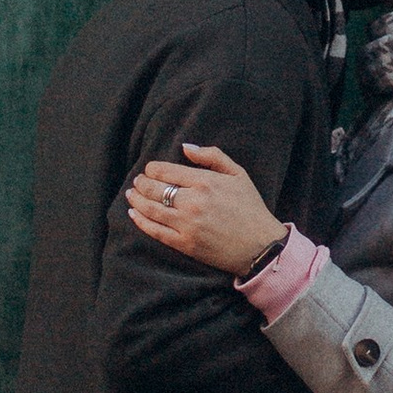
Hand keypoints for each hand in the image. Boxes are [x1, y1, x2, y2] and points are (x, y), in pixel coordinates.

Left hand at [124, 142, 284, 275]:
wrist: (260, 246)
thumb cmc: (250, 208)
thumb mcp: (238, 174)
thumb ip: (212, 156)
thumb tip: (185, 147)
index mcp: (205, 182)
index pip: (165, 171)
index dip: (151, 169)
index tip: (149, 170)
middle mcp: (193, 202)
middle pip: (154, 189)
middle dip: (141, 183)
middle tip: (137, 182)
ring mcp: (187, 225)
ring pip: (150, 209)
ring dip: (136, 200)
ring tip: (131, 195)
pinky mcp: (185, 244)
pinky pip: (155, 231)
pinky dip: (141, 221)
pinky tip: (133, 214)